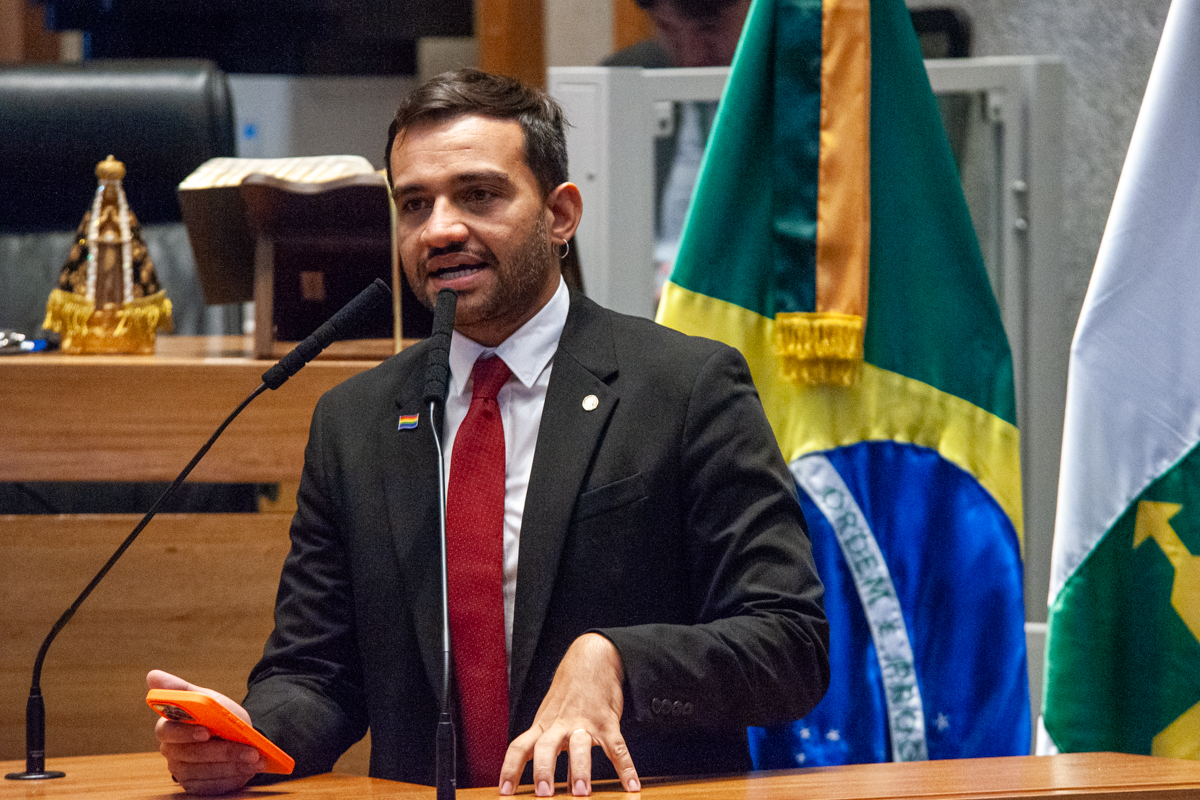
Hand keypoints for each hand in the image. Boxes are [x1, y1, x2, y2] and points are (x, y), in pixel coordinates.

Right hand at [147, 670, 264, 794]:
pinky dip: (234, 776)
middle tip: (247, 749)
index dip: (186, 733)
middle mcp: (172, 752)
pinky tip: (250, 768)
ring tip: (255, 757)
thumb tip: (152, 675)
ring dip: (233, 764)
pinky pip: (214, 785)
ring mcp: (183, 771)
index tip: (206, 731)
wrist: (234, 734)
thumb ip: (179, 688)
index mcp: (169, 728)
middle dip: (222, 751)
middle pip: (192, 755)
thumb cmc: (214, 714)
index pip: (168, 732)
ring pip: (206, 771)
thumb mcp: (203, 698)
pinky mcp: (197, 786)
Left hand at [499, 633, 639, 796]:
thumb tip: (553, 783)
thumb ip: (552, 749)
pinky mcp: (607, 722)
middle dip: (544, 770)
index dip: (510, 770)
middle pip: (546, 746)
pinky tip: (631, 785)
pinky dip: (626, 768)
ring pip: (580, 746)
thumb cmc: (569, 694)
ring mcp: (584, 723)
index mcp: (543, 725)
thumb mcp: (553, 718)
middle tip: (543, 794)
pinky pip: (617, 747)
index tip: (504, 792)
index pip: (520, 747)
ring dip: (580, 770)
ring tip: (582, 792)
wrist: (590, 660)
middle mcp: (560, 725)